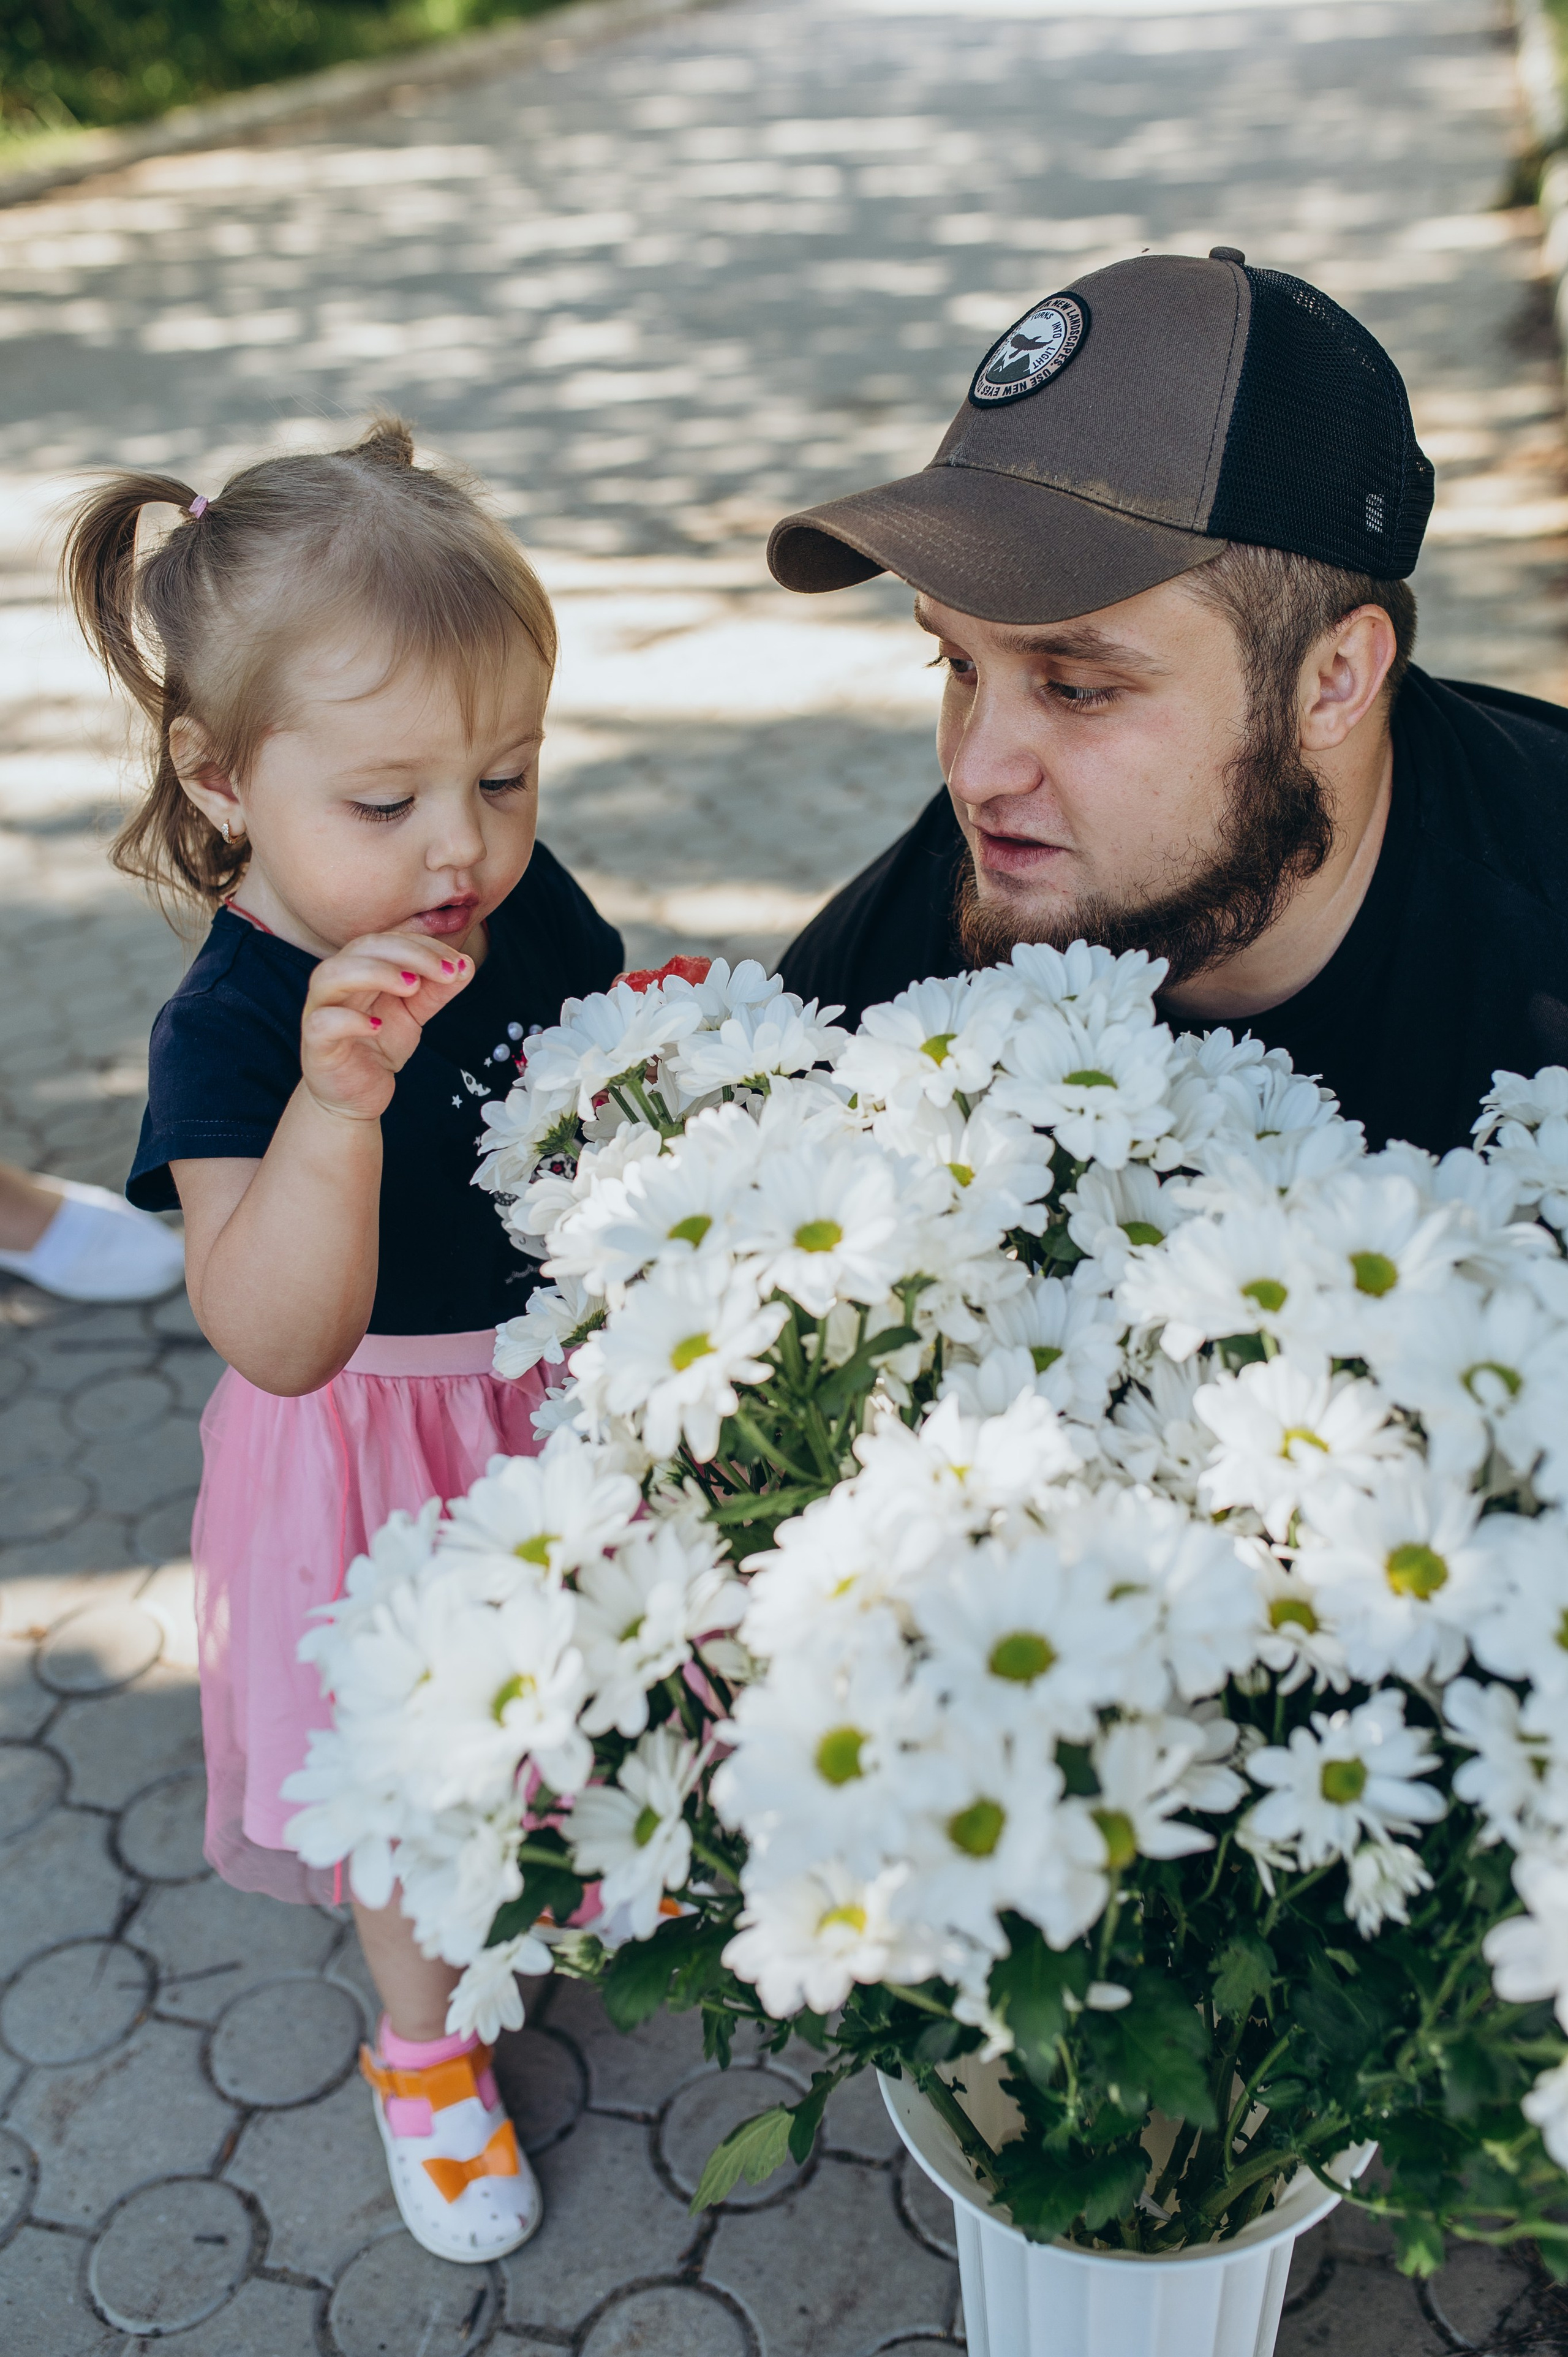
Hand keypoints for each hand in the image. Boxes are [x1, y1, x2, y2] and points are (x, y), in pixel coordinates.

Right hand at [299, 933, 474, 1122]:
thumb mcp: (414, 1015)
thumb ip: (435, 991)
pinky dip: (349, 1020)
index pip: (387, 940)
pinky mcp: (315, 1043)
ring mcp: (320, 1010)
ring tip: (413, 986)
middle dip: (409, 953)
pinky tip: (378, 1026)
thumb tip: (466, 964)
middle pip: (363, 948)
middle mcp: (336, 983)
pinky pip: (323, 1022)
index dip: (423, 945)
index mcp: (359, 968)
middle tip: (445, 970)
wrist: (355, 1096)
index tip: (457, 962)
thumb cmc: (378, 1047)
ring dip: (375, 973)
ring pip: (332, 975)